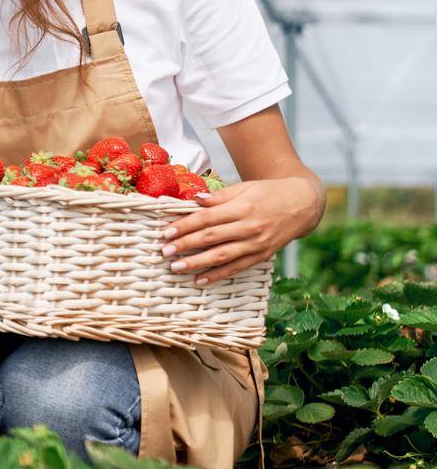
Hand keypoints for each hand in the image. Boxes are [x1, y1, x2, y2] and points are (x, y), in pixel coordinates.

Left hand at [163, 178, 321, 283]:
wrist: (302, 204)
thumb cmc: (267, 193)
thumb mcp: (245, 188)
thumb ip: (220, 197)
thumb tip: (195, 199)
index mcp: (242, 207)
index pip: (208, 218)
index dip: (185, 226)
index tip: (166, 232)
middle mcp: (249, 227)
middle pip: (212, 237)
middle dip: (186, 245)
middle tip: (164, 252)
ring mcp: (256, 244)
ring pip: (223, 256)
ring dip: (197, 263)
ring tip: (176, 268)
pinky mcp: (262, 255)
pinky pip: (237, 268)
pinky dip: (218, 275)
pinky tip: (200, 280)